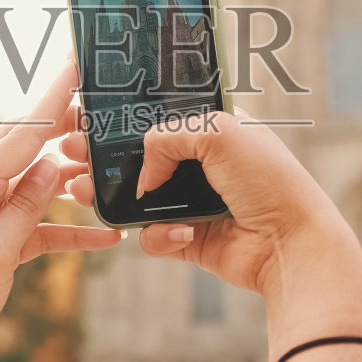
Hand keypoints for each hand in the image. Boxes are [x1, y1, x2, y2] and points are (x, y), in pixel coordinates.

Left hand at [0, 62, 121, 361]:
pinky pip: (37, 226)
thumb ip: (25, 206)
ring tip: (109, 164)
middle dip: (65, 124)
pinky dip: (68, 231)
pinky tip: (105, 238)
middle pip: (27, 147)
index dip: (52, 98)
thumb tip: (52, 163)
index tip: (75, 63)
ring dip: (72, 179)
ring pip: (36, 184)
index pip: (21, 134)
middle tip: (102, 101)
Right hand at [62, 109, 357, 299]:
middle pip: (140, 159)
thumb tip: (142, 176)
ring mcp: (195, 204)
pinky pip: (155, 237)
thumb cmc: (268, 180)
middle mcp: (203, 165)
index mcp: (213, 129)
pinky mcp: (191, 240)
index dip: (123, 119)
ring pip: (139, 200)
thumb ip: (166, 137)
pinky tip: (179, 233)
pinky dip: (159, 237)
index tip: (87, 119)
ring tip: (84, 193)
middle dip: (103, 159)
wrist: (292, 243)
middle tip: (69, 155)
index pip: (160, 118)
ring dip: (113, 198)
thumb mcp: (218, 132)